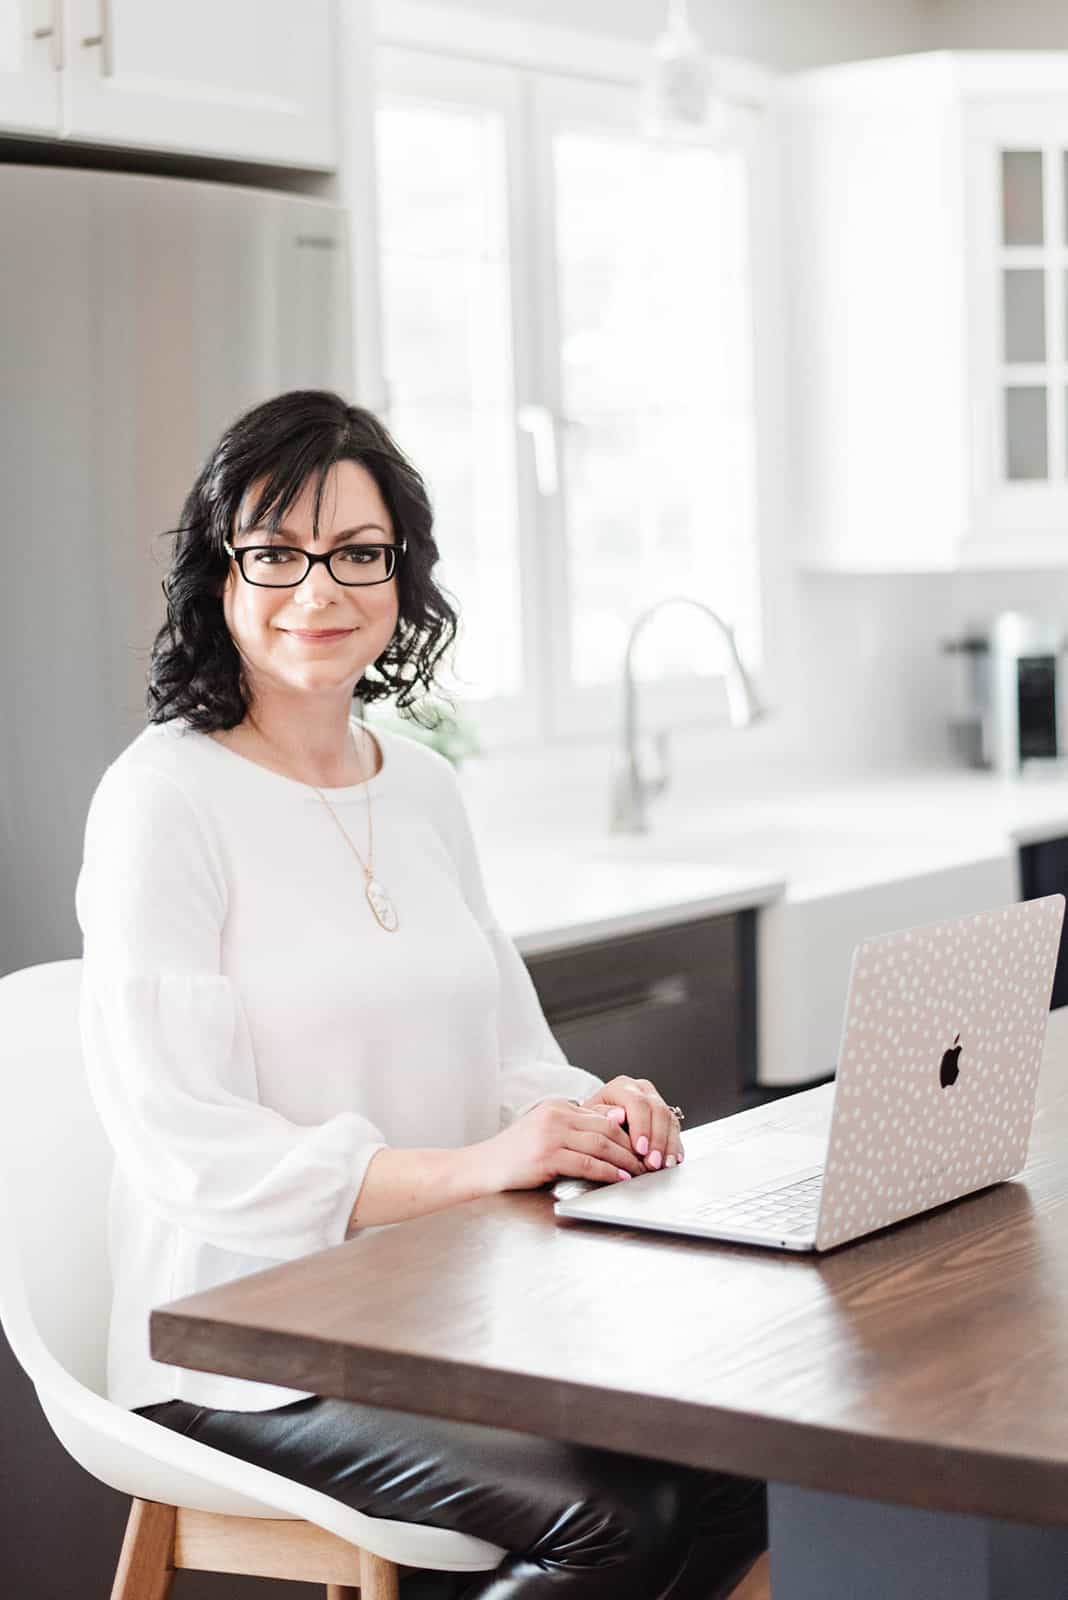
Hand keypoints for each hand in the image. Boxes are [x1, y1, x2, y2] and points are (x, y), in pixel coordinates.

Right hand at [475, 1098, 645, 1193]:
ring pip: (600, 1145)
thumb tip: (615, 1123)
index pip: (602, 1117)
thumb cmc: (516, 1153)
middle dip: (631, 1147)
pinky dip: (607, 1172)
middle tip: (647, 1161)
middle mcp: (556, 1115)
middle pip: (606, 1129)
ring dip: (624, 1160)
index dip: (626, 1133)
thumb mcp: (546, 1131)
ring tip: (639, 1172)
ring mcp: (550, 1135)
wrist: (483, 1166)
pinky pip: (586, 1164)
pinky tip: (618, 1178)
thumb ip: (576, 1127)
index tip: (641, 1147)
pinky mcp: (547, 1156)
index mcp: (557, 1106)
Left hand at [581, 1078, 683, 1171]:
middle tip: (652, 1163)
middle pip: (657, 1111)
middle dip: (657, 1140)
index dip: (641, 1127)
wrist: (598, 1125)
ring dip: (668, 1146)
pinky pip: (675, 1130)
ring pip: (669, 1120)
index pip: (637, 1103)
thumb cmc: (592, 1123)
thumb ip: (601, 1115)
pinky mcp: (666, 1117)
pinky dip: (675, 1147)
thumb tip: (617, 1116)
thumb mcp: (590, 1118)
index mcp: (622, 1087)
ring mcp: (656, 1102)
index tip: (640, 1149)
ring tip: (664, 1165)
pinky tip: (673, 1161)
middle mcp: (642, 1091)